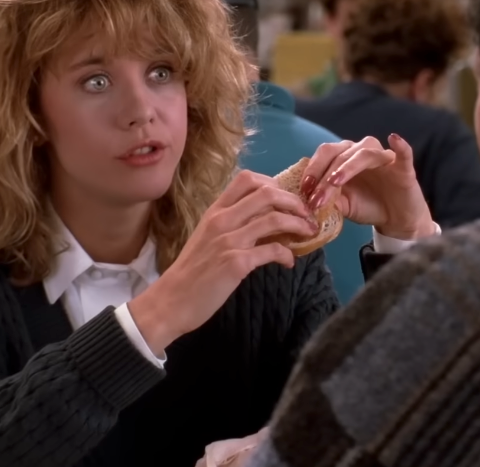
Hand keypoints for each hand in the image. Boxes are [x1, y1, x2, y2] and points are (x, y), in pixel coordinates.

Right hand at [128, 171, 316, 353]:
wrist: (171, 300)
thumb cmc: (191, 271)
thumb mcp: (207, 237)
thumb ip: (231, 224)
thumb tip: (263, 219)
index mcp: (215, 211)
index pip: (247, 179)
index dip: (274, 183)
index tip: (287, 198)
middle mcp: (222, 220)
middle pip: (267, 193)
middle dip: (294, 201)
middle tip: (306, 214)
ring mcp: (229, 241)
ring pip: (274, 219)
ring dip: (298, 224)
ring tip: (308, 233)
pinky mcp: (236, 263)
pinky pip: (272, 250)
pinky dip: (287, 254)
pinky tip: (289, 262)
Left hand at [302, 135, 435, 239]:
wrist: (396, 219)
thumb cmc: (367, 206)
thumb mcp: (343, 206)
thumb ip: (328, 200)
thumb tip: (308, 200)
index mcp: (344, 157)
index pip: (325, 156)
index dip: (312, 170)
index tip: (303, 190)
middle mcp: (361, 152)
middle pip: (339, 155)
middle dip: (324, 175)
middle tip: (315, 196)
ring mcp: (383, 157)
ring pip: (363, 154)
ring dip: (347, 167)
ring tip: (335, 182)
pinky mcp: (403, 166)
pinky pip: (403, 153)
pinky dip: (400, 145)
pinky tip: (393, 139)